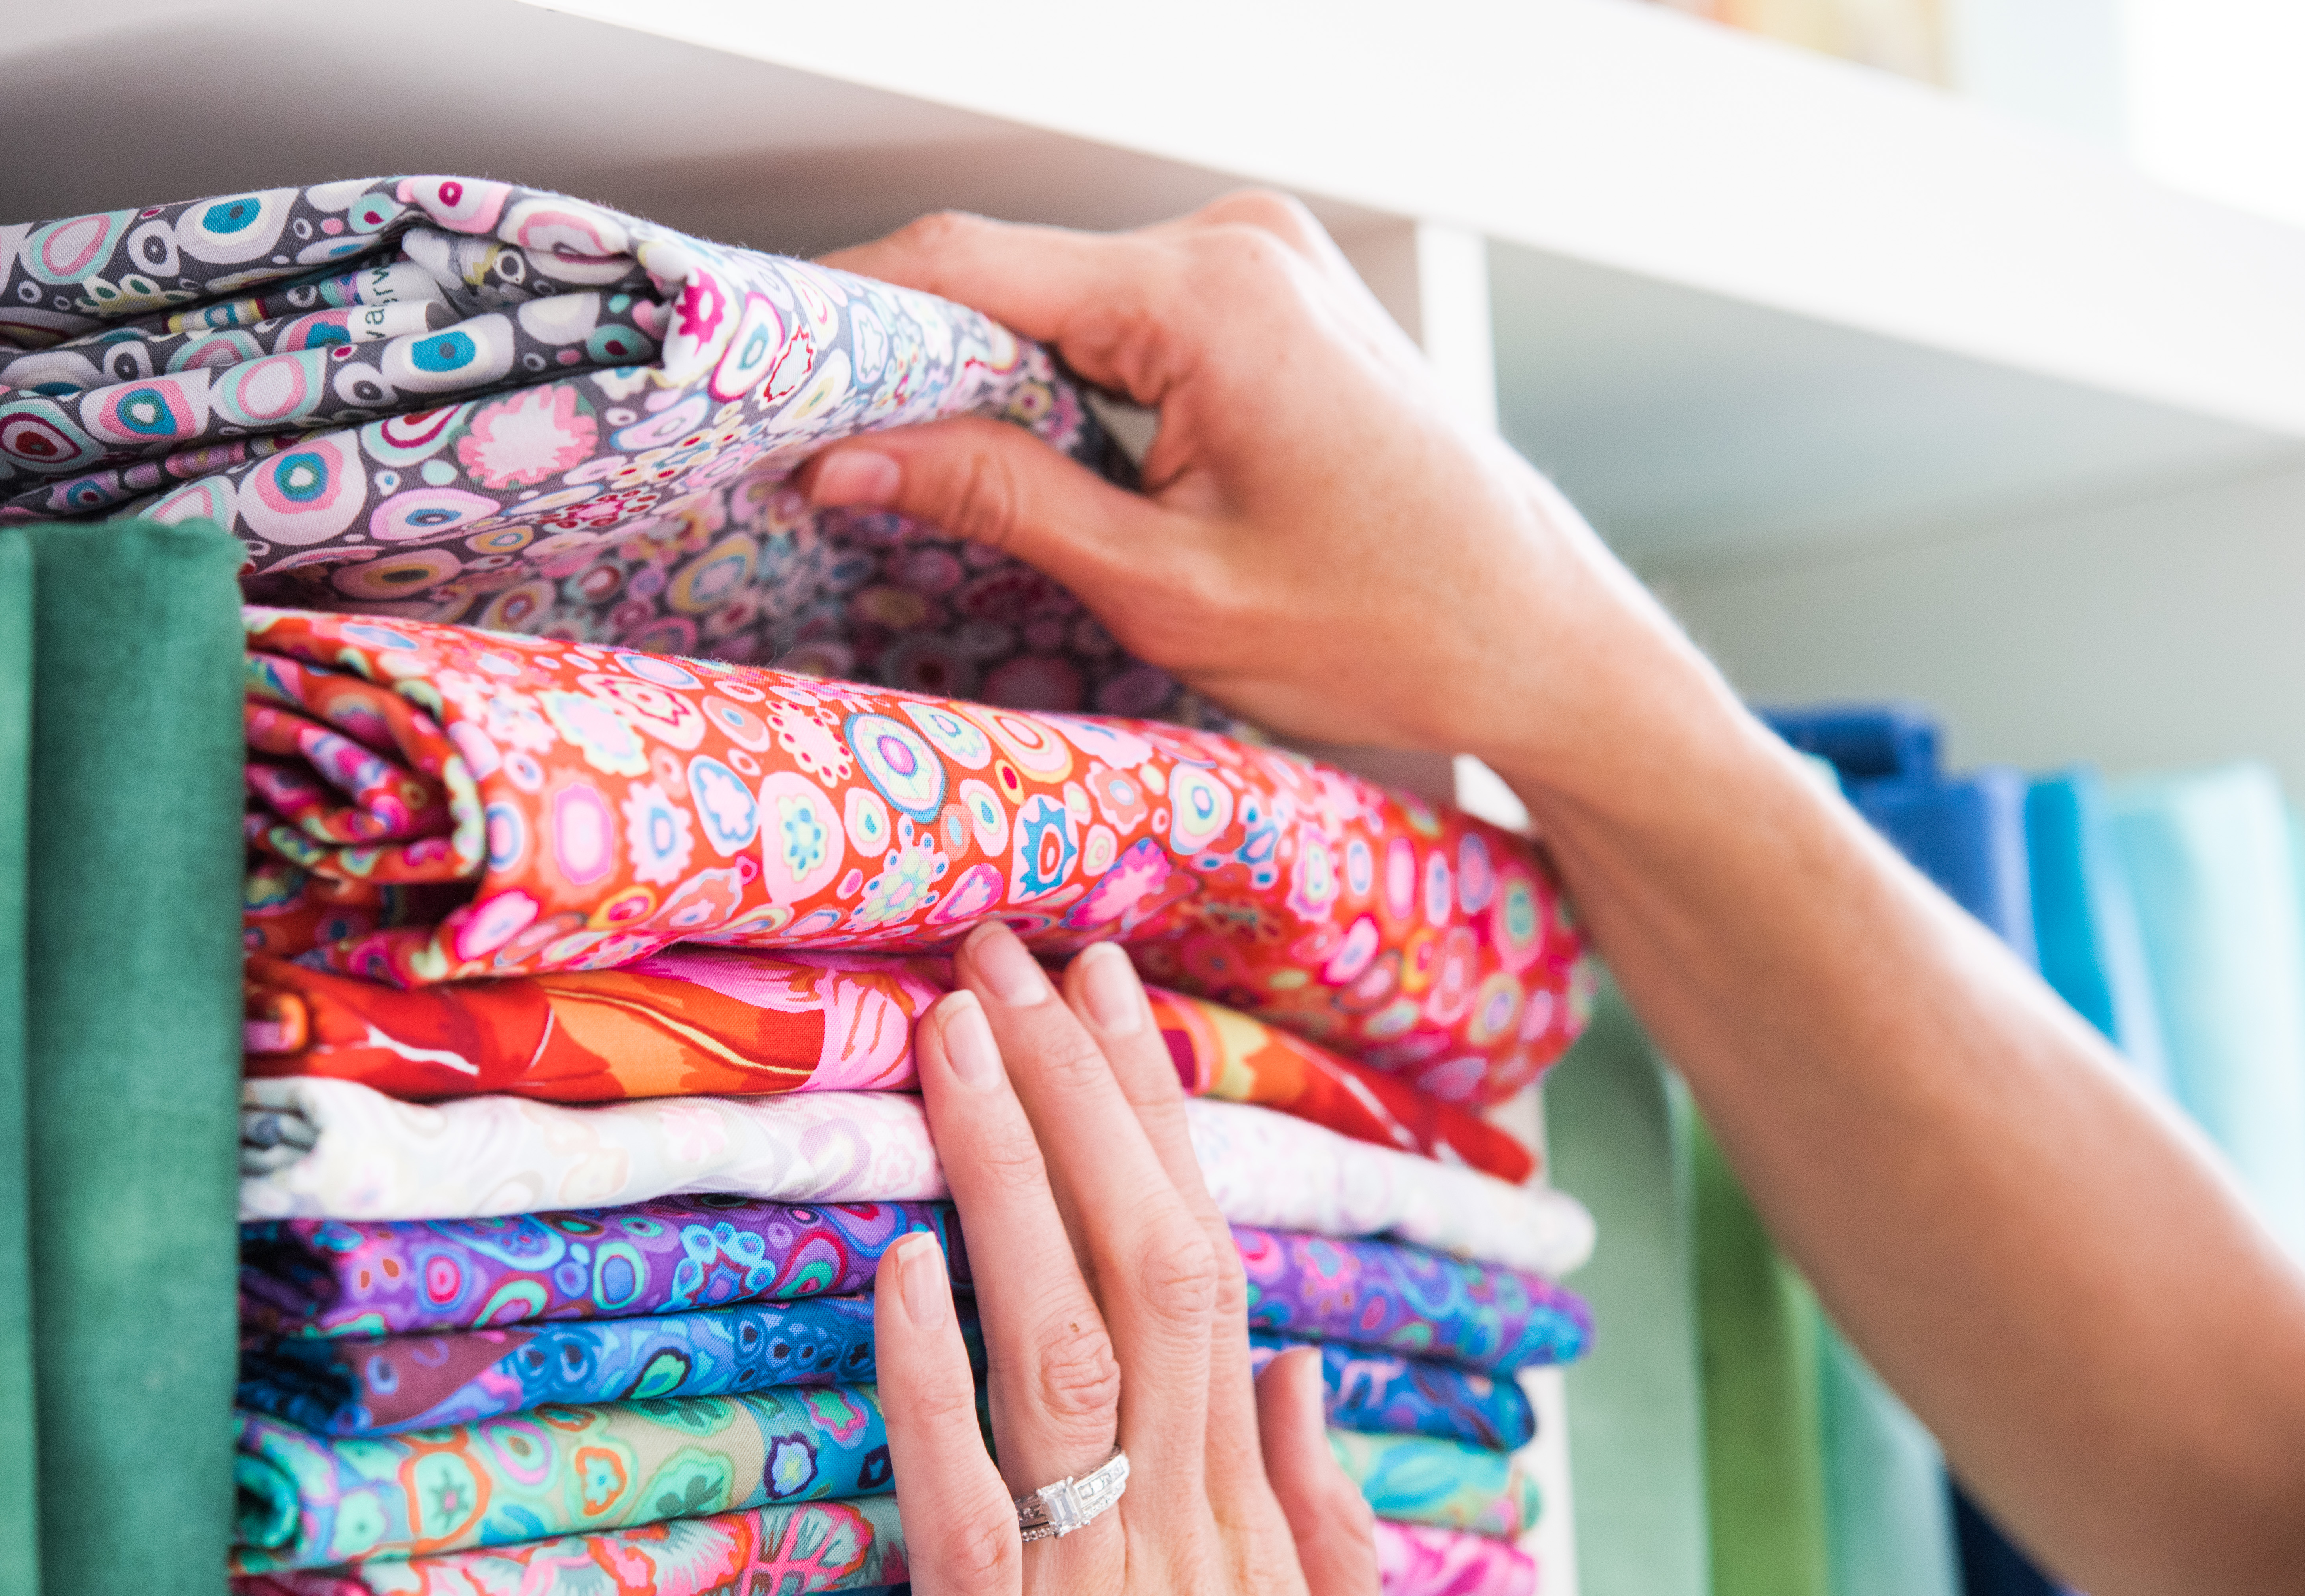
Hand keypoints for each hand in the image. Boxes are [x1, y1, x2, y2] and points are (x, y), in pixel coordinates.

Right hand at [799, 195, 1700, 772]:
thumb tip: (847, 458)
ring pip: (1064, 304)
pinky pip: (1128, 321)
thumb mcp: (1166, 588)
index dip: (845, 320)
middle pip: (1011, 279)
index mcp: (1210, 296)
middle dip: (913, 366)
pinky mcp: (1276, 302)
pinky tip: (1030, 463)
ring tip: (918, 479)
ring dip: (992, 385)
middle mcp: (1237, 246)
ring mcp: (1264, 264)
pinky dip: (1067, 385)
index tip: (761, 386)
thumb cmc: (1393, 629)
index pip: (967, 266)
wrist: (1543, 641)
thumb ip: (1000, 503)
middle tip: (819, 458)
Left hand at [872, 921, 1404, 1595]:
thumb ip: (1334, 1539)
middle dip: (1082, 1100)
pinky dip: (934, 1376)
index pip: (1213, 1278)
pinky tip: (904, 1262)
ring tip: (953, 1038)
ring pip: (1058, 1348)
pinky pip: (966, 1505)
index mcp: (1257, 1533)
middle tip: (1021, 955)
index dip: (1160, 1135)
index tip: (1117, 1011)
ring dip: (1005, 1181)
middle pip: (1145, 1268)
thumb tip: (1304, 1383)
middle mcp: (1184, 1536)